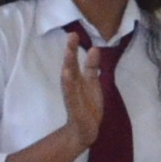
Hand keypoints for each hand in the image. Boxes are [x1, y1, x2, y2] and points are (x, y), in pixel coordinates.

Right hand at [56, 32, 104, 148]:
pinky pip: (71, 97)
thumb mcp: (92, 82)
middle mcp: (73, 85)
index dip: (74, 48)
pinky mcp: (74, 108)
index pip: (76, 61)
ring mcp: (72, 96)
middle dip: (70, 52)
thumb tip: (94, 48)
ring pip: (69, 80)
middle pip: (71, 66)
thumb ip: (92, 67)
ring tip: (69, 55)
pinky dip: (69, 88)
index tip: (74, 33)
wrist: (86, 129)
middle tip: (71, 36)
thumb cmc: (87, 104)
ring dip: (68, 68)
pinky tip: (67, 77)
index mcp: (77, 79)